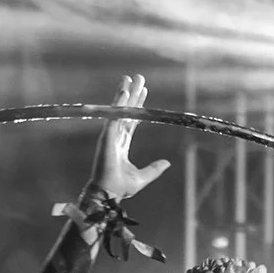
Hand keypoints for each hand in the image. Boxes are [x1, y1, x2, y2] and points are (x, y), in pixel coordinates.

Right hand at [90, 73, 169, 203]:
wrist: (108, 195)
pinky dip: (118, 104)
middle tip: (137, 77)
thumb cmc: (120, 187)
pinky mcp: (107, 137)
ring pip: (118, 110)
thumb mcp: (142, 177)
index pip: (132, 120)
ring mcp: (110, 135)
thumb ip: (154, 169)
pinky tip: (123, 92)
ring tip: (128, 78)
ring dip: (123, 93)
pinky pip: (113, 117)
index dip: (137, 106)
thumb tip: (167, 163)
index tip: (143, 92)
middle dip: (132, 94)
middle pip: (125, 111)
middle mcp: (116, 136)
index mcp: (122, 144)